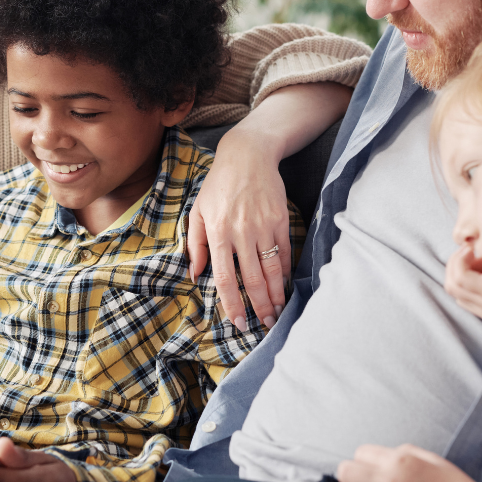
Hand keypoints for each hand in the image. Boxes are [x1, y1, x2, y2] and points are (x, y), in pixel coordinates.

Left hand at [188, 136, 291, 330]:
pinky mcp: (281, 220)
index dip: (232, 303)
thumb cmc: (218, 185)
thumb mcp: (198, 211)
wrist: (248, 156)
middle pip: (252, 279)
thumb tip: (195, 276)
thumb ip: (196, 245)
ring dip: (277, 295)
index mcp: (218, 232)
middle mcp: (241, 232)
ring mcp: (263, 226)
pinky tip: (286, 286)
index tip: (239, 322)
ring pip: (272, 269)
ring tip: (279, 313)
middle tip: (264, 325)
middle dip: (260, 306)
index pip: (225, 277)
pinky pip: (285, 252)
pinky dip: (286, 272)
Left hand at [337, 443, 481, 481]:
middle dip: (351, 473)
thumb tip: (385, 454)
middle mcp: (391, 477)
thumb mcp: (430, 458)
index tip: (373, 467)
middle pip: (346, 470)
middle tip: (363, 480)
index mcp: (402, 458)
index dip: (365, 459)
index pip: (361, 452)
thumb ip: (405, 452)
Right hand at [445, 245, 481, 343]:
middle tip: (476, 252)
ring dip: (456, 261)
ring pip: (451, 281)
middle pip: (453, 287)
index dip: (467, 272)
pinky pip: (459, 276)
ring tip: (474, 250)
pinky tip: (478, 251)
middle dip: (458, 265)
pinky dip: (461, 261)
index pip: (464, 293)